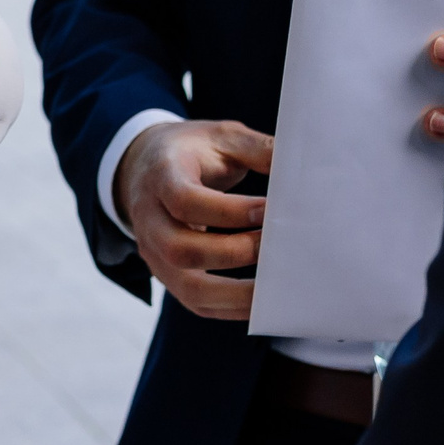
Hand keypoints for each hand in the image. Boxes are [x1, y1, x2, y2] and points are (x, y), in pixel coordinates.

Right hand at [111, 119, 272, 320]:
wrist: (143, 168)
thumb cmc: (190, 152)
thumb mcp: (219, 136)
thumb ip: (257, 149)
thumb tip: (300, 168)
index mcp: (161, 177)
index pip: (185, 200)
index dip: (228, 211)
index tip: (268, 211)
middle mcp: (149, 219)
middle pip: (181, 249)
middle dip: (234, 253)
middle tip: (276, 246)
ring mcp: (154, 253)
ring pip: (187, 287)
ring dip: (236, 293)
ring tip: (276, 286)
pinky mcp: (167, 275)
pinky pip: (196, 303)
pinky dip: (231, 308)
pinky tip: (262, 301)